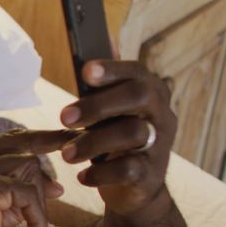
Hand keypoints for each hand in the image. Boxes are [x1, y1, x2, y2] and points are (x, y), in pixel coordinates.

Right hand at [0, 129, 74, 226]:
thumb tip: (56, 186)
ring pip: (27, 164)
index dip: (35, 140)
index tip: (64, 141)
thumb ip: (15, 196)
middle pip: (17, 144)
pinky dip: (39, 217)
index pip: (2, 142)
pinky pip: (28, 193)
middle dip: (47, 155)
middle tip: (61, 188)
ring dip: (39, 199)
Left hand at [58, 59, 177, 215]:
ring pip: (133, 133)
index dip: (112, 69)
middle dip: (98, 104)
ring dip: (93, 142)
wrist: (137, 188)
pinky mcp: (153, 174)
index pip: (137, 72)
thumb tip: (105, 38)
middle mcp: (161, 114)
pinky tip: (83, 176)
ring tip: (67, 154)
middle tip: (64, 117)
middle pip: (138, 96)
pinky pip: (129, 169)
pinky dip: (101, 173)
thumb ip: (106, 82)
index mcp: (150, 92)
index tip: (85, 71)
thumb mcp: (111, 110)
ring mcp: (161, 144)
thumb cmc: (117, 140)